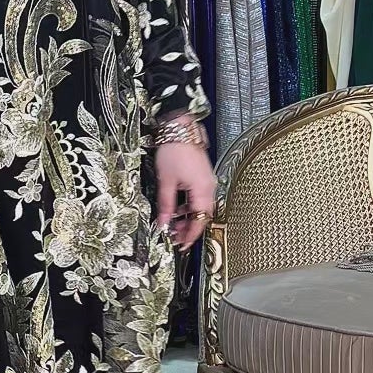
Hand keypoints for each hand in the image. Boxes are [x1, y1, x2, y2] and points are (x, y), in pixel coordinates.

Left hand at [155, 136, 216, 252]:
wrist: (179, 128)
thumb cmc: (174, 149)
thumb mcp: (165, 181)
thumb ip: (165, 205)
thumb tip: (163, 223)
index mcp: (203, 190)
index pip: (200, 221)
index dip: (190, 235)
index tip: (181, 245)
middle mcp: (209, 187)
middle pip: (202, 216)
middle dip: (188, 228)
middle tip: (173, 235)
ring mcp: (207, 181)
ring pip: (200, 207)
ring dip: (187, 217)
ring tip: (171, 222)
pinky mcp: (203, 176)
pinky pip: (198, 197)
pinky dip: (188, 206)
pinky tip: (176, 207)